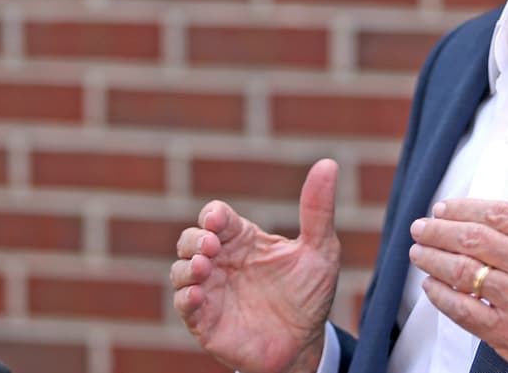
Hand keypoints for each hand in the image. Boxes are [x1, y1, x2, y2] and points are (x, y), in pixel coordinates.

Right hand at [171, 159, 341, 372]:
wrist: (306, 343)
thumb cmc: (310, 293)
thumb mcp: (320, 249)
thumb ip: (318, 210)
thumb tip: (328, 164)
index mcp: (244, 240)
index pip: (217, 216)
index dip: (213, 215)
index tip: (218, 220)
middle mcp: (223, 263)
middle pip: (190, 239)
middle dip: (194, 239)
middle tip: (211, 246)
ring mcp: (211, 292)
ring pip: (180, 271)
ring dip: (185, 267)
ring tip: (204, 267)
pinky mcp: (206, 321)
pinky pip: (184, 306)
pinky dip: (185, 298)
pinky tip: (197, 295)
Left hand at [409, 147, 507, 372]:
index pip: (497, 212)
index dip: (463, 207)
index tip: (444, 207)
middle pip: (471, 239)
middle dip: (438, 230)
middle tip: (420, 226)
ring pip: (462, 273)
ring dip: (432, 260)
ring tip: (417, 252)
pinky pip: (464, 312)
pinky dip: (442, 298)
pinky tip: (431, 288)